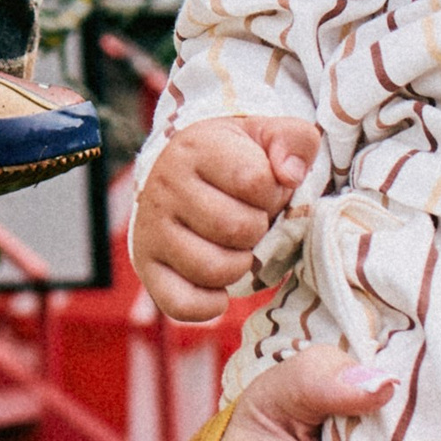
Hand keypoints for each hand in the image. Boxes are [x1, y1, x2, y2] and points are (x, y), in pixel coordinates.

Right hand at [131, 116, 322, 322]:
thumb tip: (289, 176)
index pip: (256, 181)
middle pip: (237, 228)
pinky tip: (220, 289)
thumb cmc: (233, 157)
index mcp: (197, 148)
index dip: (274, 193)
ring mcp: (151, 229)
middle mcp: (166, 186)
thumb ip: (294, 141)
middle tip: (252, 221)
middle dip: (259, 229)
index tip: (264, 190)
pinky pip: (181, 304)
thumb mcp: (266, 135)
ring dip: (241, 265)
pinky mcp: (146, 266)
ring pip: (213, 269)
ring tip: (238, 248)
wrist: (180, 170)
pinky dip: (210, 305)